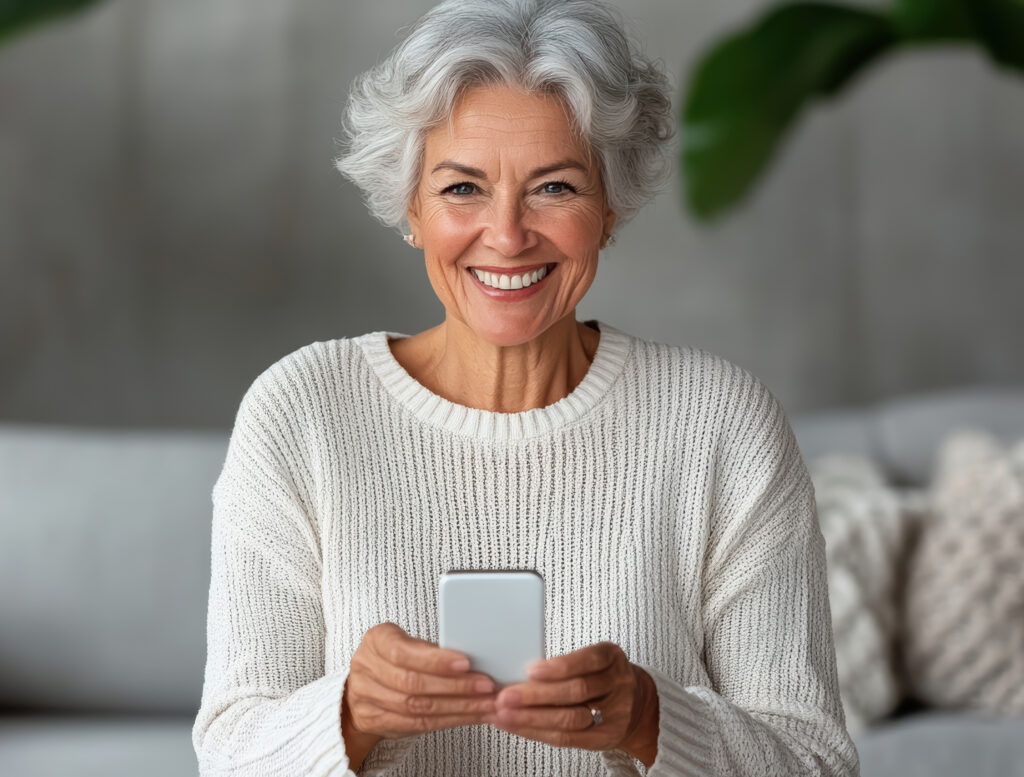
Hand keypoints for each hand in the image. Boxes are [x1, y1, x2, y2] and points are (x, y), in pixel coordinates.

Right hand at [342, 623, 497, 743]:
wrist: (366, 686)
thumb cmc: (396, 659)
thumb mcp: (408, 643)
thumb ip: (431, 650)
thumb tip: (474, 657)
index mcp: (376, 640)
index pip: (404, 653)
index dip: (436, 661)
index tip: (466, 663)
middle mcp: (366, 668)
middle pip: (412, 683)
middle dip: (455, 687)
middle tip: (485, 687)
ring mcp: (365, 698)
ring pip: (417, 708)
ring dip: (458, 707)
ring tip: (486, 704)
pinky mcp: (375, 722)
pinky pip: (417, 725)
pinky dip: (449, 721)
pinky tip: (470, 716)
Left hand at [483, 641, 651, 756]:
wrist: (635, 703)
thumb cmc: (600, 675)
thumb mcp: (591, 659)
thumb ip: (564, 664)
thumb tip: (517, 671)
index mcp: (611, 657)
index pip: (588, 660)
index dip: (559, 666)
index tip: (530, 669)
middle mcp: (617, 684)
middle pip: (577, 691)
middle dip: (536, 695)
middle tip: (505, 696)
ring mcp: (614, 714)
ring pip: (571, 718)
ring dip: (532, 717)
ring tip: (504, 714)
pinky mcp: (604, 738)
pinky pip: (568, 739)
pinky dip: (538, 732)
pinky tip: (517, 726)